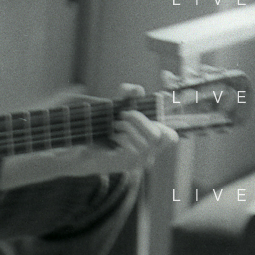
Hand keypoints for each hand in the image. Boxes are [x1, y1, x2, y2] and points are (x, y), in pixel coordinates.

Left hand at [59, 84, 177, 176]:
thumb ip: (127, 96)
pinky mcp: (128, 165)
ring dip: (128, 127)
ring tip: (115, 125)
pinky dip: (122, 137)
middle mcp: (149, 155)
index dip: (169, 123)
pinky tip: (112, 136)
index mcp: (151, 143)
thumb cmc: (103, 132)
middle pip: (160, 136)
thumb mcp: (116, 110)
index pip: (171, 138)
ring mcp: (139, 162)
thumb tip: (137, 89)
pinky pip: (133, 148)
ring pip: (145, 142)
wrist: (84, 154)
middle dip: (141, 120)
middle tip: (124, 114)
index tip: (155, 109)